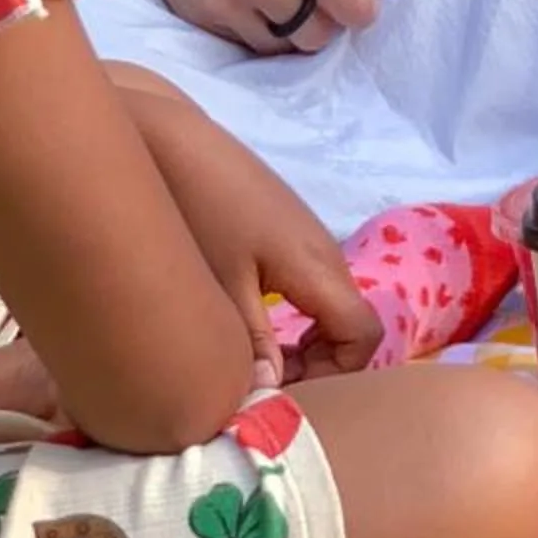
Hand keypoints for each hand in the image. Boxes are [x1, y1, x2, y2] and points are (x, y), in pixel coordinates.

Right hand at [98, 0, 384, 54]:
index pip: (351, 6)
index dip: (362, 11)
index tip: (357, 5)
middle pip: (317, 36)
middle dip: (325, 24)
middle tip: (316, 1)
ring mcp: (226, 1)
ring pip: (280, 48)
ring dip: (290, 33)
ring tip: (282, 0)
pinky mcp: (198, 15)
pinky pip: (243, 43)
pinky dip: (256, 30)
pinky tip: (250, 2)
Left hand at [126, 80, 382, 382]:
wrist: (172, 141)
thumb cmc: (197, 212)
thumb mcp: (219, 288)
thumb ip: (252, 344)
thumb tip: (271, 396)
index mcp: (319, 267)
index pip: (365, 335)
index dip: (335, 375)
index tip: (281, 391)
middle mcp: (326, 253)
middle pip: (349, 325)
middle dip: (314, 366)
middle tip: (256, 385)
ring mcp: (306, 238)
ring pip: (326, 306)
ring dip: (297, 343)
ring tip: (242, 358)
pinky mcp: (284, 230)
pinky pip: (306, 287)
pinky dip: (287, 318)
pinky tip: (237, 320)